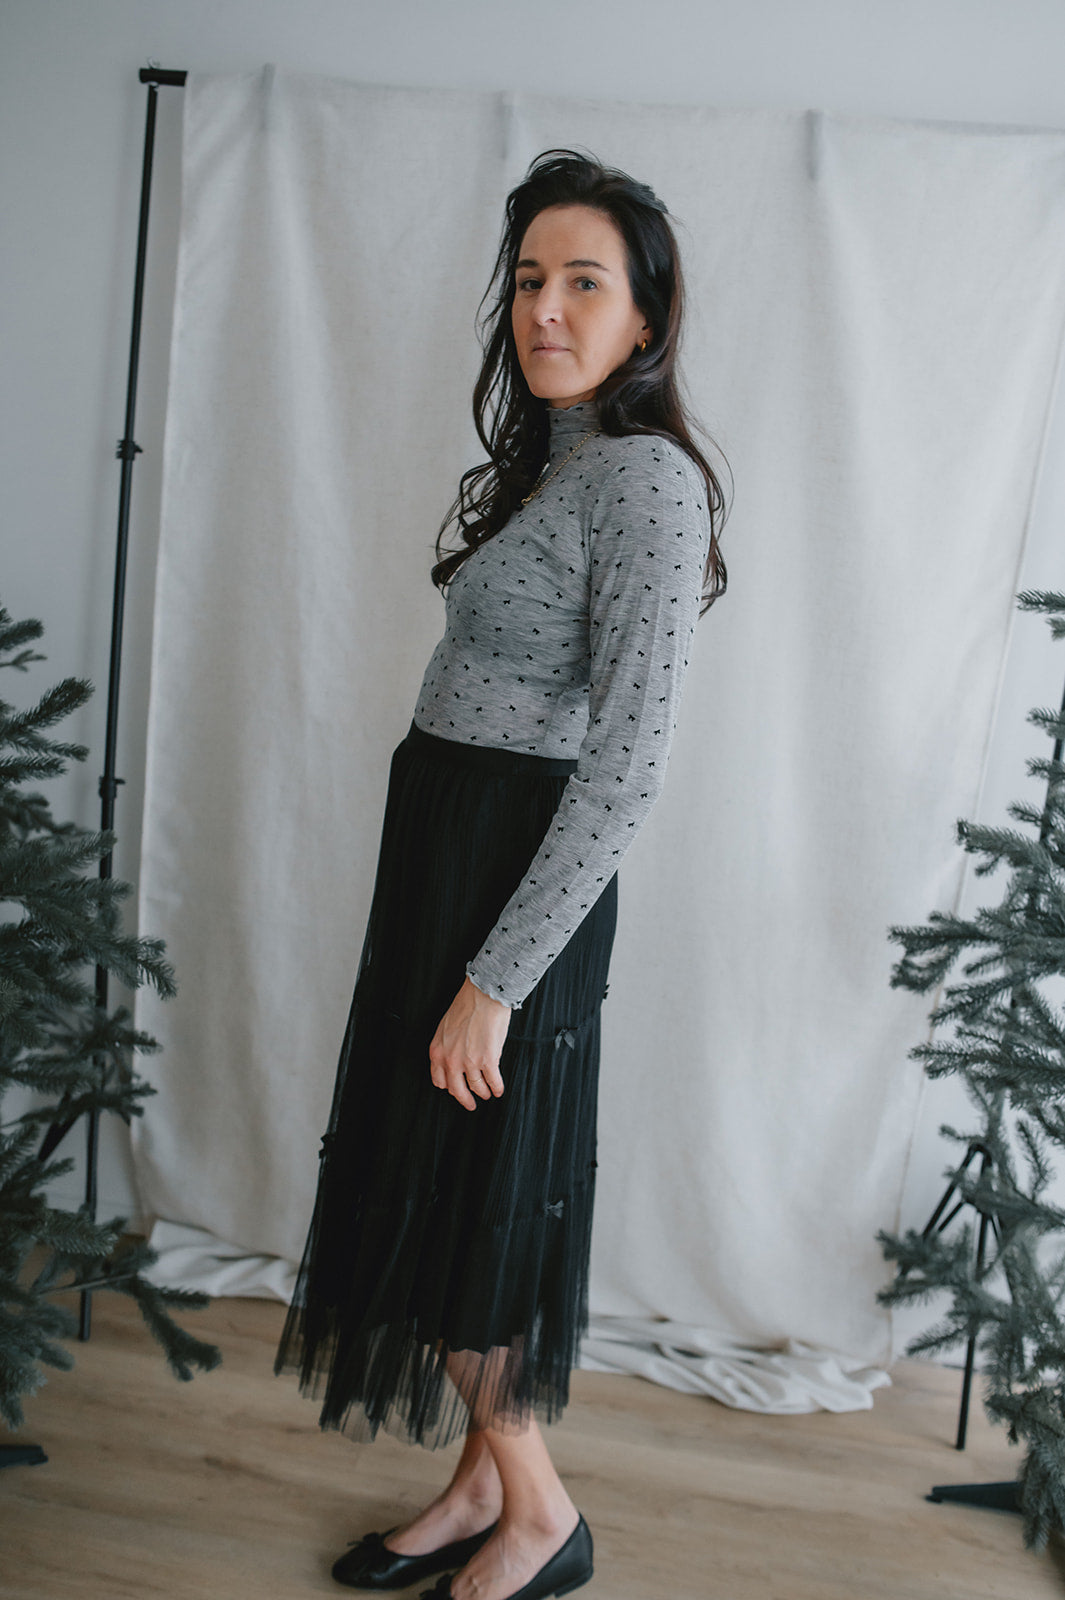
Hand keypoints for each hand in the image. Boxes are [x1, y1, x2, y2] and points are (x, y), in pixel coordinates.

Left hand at [429, 975, 511, 1109]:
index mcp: (437, 1052)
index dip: (448, 1087)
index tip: (455, 1089)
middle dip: (465, 1099)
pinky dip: (497, 1088)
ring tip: (487, 1094)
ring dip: (483, 1093)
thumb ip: (446, 1047)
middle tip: (470, 1104)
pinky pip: (493, 1082)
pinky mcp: (488, 1061)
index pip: (439, 1080)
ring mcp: (470, 1062)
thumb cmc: (466, 1005)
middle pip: (456, 1090)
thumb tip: (454, 1060)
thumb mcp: (445, 1028)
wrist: (483, 996)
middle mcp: (451, 1060)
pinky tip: (498, 1090)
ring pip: (476, 1087)